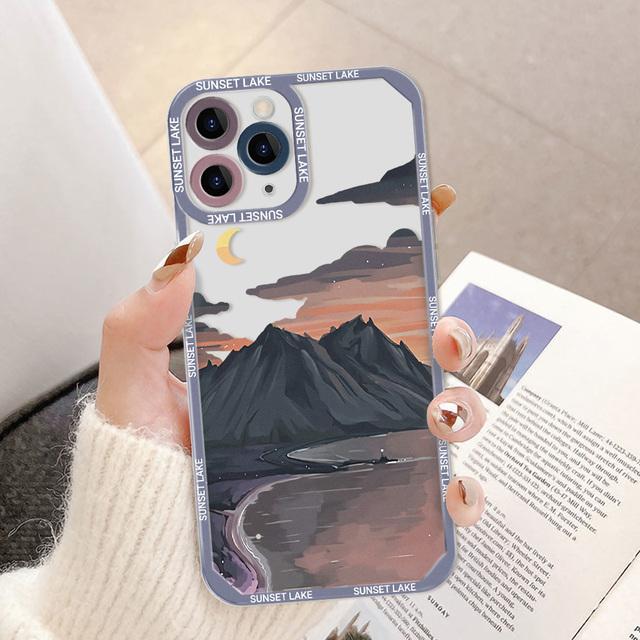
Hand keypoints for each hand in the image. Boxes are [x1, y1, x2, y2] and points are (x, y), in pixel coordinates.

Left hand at [96, 184, 486, 525]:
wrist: (164, 573)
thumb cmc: (150, 486)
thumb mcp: (132, 397)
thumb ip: (139, 327)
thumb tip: (177, 260)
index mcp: (287, 364)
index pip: (347, 297)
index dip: (391, 248)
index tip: (425, 203)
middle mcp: (331, 403)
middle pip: (412, 352)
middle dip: (445, 326)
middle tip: (439, 325)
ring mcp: (356, 453)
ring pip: (437, 413)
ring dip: (460, 402)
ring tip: (440, 406)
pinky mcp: (370, 508)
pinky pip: (431, 497)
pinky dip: (457, 492)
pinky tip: (451, 489)